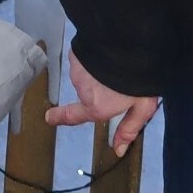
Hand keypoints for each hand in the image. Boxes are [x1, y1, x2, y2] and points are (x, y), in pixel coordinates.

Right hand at [43, 49, 158, 157]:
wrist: (129, 43)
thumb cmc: (139, 76)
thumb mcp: (143, 106)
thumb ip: (129, 128)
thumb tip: (118, 150)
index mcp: (96, 106)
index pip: (75, 116)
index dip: (61, 117)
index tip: (49, 117)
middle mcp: (82, 90)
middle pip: (88, 91)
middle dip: (101, 86)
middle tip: (121, 78)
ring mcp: (77, 70)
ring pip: (87, 73)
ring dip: (97, 70)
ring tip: (118, 62)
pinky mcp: (77, 53)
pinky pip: (84, 57)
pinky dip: (93, 56)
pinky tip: (107, 50)